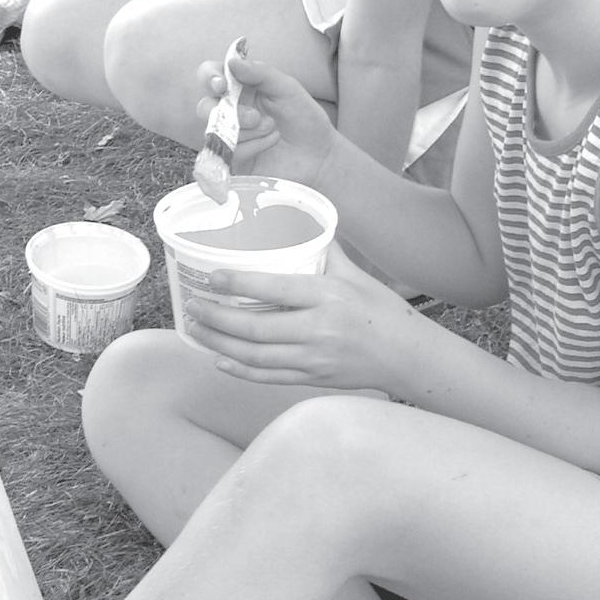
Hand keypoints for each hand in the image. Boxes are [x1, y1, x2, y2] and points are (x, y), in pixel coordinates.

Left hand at [182, 244, 409, 388]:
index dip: (238, 284)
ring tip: (196, 330)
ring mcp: (313, 358)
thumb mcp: (355, 274)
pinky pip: (269, 377)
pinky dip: (240, 371)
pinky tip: (219, 361)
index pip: (274, 289)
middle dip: (217, 319)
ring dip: (220, 344)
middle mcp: (318, 329)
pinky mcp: (312, 378)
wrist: (407, 356)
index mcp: (328, 296)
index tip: (212, 278)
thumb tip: (301, 222)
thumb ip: (325, 250)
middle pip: (255, 328)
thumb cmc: (382, 310)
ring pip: (255, 356)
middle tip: (192, 306)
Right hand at [196, 49, 337, 187]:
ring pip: (216, 131)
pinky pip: (228, 152)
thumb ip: (261, 73)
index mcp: (240, 87)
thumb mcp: (287, 88)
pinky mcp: (232, 159)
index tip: (222, 85)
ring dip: (247, 131)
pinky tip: (270, 144)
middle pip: (205, 107)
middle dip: (231, 112)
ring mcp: (229, 136)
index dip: (209, 78)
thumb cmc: (304, 118)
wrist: (318, 155)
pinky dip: (252, 147)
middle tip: (255, 117)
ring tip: (272, 130)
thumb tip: (232, 62)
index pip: (210, 75)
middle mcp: (230, 110)